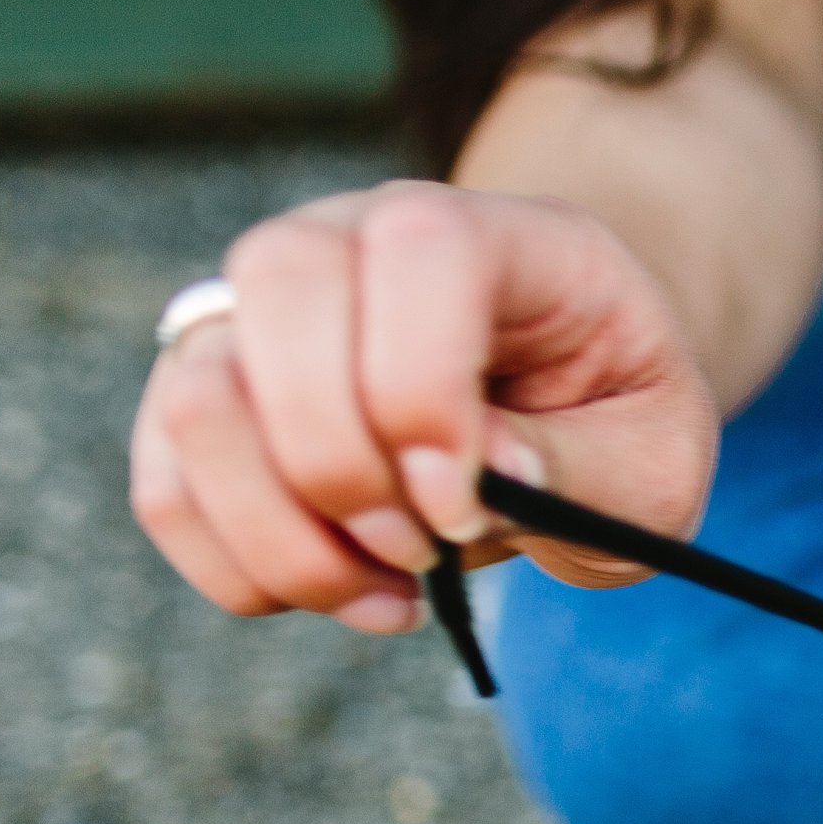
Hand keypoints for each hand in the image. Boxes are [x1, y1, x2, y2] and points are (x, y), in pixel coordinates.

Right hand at [130, 182, 719, 630]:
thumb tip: (476, 478)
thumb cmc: (614, 418)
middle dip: (344, 470)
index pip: (416, 249)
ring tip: (394, 589)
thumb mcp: (654, 457)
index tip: (466, 503)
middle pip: (277, 303)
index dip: (422, 389)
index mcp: (495, 231)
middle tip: (429, 549)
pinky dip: (241, 567)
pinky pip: (167, 485)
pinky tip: (344, 592)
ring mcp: (261, 309)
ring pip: (198, 403)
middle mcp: (352, 238)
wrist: (566, 397)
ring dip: (286, 536)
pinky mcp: (207, 394)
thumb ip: (581, 468)